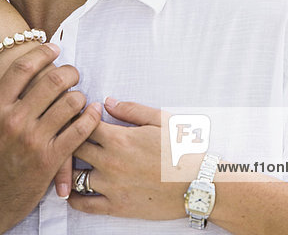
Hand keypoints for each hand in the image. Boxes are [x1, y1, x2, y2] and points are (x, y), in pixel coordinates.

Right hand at [0, 43, 101, 231]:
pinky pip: (80, 129)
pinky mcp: (50, 158)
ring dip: (80, 95)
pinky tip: (93, 112)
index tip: (54, 48)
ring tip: (79, 98)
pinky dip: (91, 116)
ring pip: (70, 101)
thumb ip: (6, 98)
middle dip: (69, 71)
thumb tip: (21, 68)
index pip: (22, 68)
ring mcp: (33, 139)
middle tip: (73, 74)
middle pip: (52, 80)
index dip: (42, 53)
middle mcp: (14, 120)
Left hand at [69, 100, 201, 219]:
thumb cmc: (182, 149)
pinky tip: (71, 189)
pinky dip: (73, 197)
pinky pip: (83, 204)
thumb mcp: (161, 120)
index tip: (79, 116)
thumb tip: (107, 102)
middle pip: (74, 147)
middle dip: (70, 138)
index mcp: (121, 138)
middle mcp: (111, 162)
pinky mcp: (116, 206)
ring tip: (69, 161)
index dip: (80, 117)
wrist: (197, 183)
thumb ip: (131, 110)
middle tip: (69, 135)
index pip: (85, 124)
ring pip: (74, 175)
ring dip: (69, 166)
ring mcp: (111, 186)